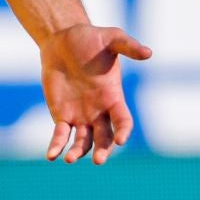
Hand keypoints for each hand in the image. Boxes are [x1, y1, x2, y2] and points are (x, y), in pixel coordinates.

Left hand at [39, 23, 151, 164]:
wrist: (63, 39)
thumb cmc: (91, 38)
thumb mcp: (111, 38)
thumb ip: (128, 46)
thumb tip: (149, 52)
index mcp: (114, 97)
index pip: (123, 120)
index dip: (123, 131)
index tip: (120, 140)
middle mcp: (99, 111)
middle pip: (105, 137)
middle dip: (103, 150)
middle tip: (99, 160)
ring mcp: (81, 116)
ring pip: (83, 141)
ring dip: (78, 152)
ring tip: (70, 159)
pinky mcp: (62, 115)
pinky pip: (61, 135)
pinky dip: (57, 146)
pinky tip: (51, 155)